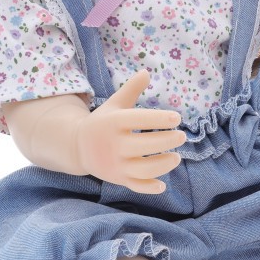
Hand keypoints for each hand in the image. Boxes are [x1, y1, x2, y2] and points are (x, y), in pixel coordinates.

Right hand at [74, 69, 184, 194]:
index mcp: (114, 122)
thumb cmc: (103, 122)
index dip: (159, 119)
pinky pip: (134, 186)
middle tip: (182, 136)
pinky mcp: (118, 179)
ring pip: (142, 169)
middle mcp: (114, 145)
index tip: (177, 118)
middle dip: (166, 141)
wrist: (77, 147)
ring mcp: (115, 164)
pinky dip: (149, 188)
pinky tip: (163, 185)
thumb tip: (147, 72)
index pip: (138, 120)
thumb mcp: (114, 104)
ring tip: (177, 157)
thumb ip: (131, 89)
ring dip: (163, 165)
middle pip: (144, 146)